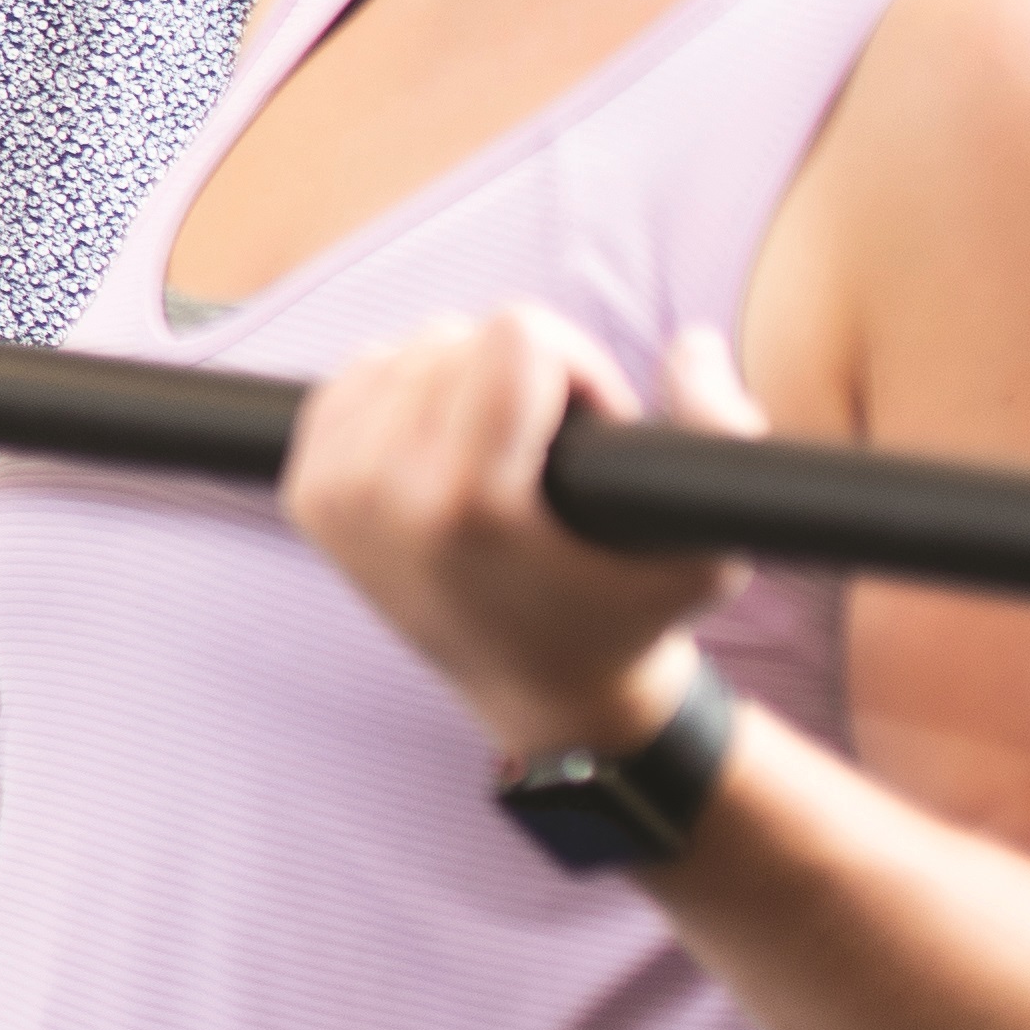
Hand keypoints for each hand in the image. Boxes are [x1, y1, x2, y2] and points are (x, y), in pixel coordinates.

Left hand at [282, 304, 755, 766]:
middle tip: (549, 456)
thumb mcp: (710, 552)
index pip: (516, 333)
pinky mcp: (305, 490)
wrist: (540, 697)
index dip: (578, 368)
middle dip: (521, 379)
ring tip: (501, 457)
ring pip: (409, 350)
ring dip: (464, 384)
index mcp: (464, 500)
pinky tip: (446, 449)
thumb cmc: (628, 618)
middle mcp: (380, 491)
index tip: (592, 432)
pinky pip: (362, 378)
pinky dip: (408, 395)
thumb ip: (723, 435)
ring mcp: (332, 491)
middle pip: (461, 336)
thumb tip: (689, 341)